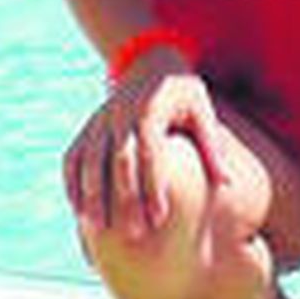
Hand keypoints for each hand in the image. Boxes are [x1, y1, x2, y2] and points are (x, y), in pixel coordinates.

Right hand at [62, 47, 229, 244]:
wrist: (151, 62)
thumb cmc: (184, 93)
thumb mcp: (203, 110)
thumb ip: (212, 146)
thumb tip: (227, 184)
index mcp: (151, 109)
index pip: (150, 153)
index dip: (153, 187)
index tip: (160, 219)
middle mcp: (120, 114)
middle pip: (118, 161)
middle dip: (125, 199)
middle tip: (135, 235)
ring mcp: (99, 120)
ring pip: (89, 161)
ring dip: (92, 197)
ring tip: (98, 232)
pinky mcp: (87, 127)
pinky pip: (73, 157)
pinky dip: (72, 184)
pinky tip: (79, 212)